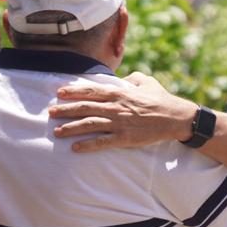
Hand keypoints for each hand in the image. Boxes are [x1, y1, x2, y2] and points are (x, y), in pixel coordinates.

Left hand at [48, 73, 197, 150]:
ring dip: (71, 128)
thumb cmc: (162, 99)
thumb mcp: (147, 81)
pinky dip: (88, 145)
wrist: (176, 118)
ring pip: (89, 124)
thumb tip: (123, 79)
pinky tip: (76, 148)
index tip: (59, 93)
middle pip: (85, 107)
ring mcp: (119, 123)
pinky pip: (102, 142)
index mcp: (120, 93)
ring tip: (57, 131)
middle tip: (50, 112)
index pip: (91, 91)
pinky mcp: (125, 138)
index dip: (74, 91)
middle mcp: (116, 107)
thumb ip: (132, 79)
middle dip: (65, 109)